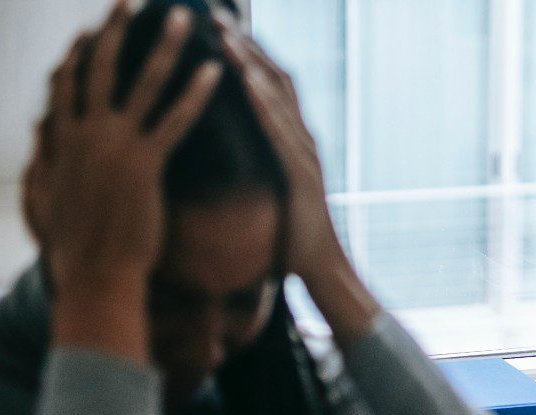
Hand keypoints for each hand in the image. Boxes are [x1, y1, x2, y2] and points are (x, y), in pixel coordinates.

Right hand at [28, 2, 220, 358]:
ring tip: (184, 19)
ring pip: (142, 83)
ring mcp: (114, 146)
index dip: (79, 55)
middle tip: (130, 1)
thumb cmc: (74, 248)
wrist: (95, 276)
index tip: (89, 32)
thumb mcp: (44, 198)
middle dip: (116, 30)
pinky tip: (215, 72)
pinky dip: (196, 93)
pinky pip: (175, 120)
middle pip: (100, 69)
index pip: (66, 85)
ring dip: (164, 47)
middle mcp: (85, 135)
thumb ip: (43, 161)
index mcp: (61, 141)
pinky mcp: (145, 165)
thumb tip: (39, 136)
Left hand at [215, 14, 344, 282]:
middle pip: (274, 78)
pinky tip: (245, 82)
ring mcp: (305, 155)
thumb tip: (224, 153)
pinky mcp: (302, 174)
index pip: (269, 85)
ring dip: (250, 64)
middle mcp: (302, 139)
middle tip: (214, 14)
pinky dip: (264, 104)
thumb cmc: (291, 236)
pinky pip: (281, 132)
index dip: (245, 53)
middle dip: (244, 44)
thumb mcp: (268, 191)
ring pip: (278, 98)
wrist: (321, 269)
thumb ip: (254, 166)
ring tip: (224, 35)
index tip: (216, 26)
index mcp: (292, 141)